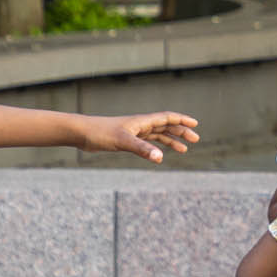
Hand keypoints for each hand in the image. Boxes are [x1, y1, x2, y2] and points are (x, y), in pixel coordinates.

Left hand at [78, 111, 198, 162]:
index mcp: (142, 121)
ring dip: (171, 140)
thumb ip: (142, 149)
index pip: (167, 118)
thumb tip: (160, 158)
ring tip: (184, 149)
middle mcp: (140, 125)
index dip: (182, 121)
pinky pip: (147, 142)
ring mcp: (133, 132)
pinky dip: (156, 146)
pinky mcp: (126, 140)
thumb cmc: (100, 133)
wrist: (81, 133)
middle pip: (166, 126)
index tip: (195, 125)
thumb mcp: (123, 142)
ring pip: (158, 135)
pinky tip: (159, 154)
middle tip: (195, 139)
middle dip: (181, 132)